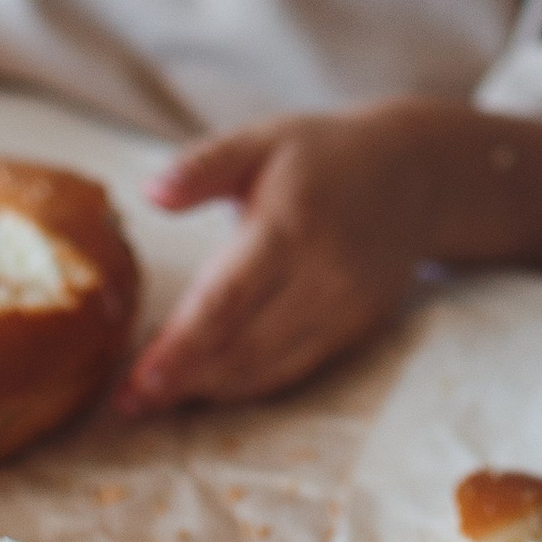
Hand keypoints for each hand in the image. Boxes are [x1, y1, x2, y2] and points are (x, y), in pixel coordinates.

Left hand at [115, 113, 420, 414]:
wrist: (414, 173)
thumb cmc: (321, 153)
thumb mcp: (261, 140)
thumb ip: (203, 166)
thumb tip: (151, 193)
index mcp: (291, 224)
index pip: (226, 301)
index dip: (179, 349)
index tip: (134, 383)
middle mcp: (323, 274)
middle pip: (243, 347)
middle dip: (182, 381)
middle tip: (128, 401)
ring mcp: (345, 307)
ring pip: (268, 369)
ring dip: (211, 390)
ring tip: (157, 398)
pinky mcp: (358, 328)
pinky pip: (295, 370)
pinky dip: (249, 385)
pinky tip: (211, 384)